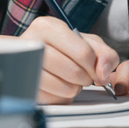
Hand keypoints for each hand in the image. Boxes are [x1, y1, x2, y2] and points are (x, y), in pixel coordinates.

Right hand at [0, 17, 118, 104]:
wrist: (34, 56)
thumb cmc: (64, 47)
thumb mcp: (87, 42)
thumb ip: (104, 54)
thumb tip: (104, 73)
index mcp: (48, 27)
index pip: (83, 53)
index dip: (95, 66)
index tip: (95, 68)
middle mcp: (32, 43)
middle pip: (73, 72)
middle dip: (85, 78)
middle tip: (83, 75)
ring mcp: (24, 67)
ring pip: (64, 88)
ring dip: (74, 88)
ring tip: (69, 79)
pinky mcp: (24, 88)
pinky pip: (54, 100)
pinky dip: (62, 97)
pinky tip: (58, 87)